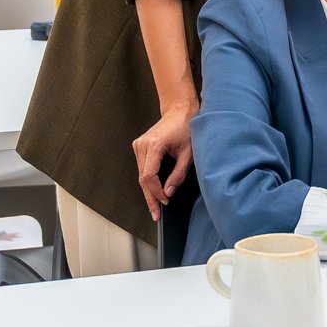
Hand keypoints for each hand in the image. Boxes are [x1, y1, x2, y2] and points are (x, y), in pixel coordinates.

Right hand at [131, 101, 195, 220]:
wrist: (179, 111)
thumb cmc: (186, 128)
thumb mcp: (188, 154)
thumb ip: (178, 175)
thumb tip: (169, 192)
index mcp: (154, 145)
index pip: (150, 176)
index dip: (156, 192)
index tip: (165, 201)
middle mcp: (142, 145)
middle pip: (143, 178)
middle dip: (150, 197)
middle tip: (156, 214)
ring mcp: (138, 145)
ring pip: (141, 175)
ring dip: (148, 191)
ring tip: (155, 207)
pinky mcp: (139, 146)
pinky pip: (142, 168)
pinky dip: (148, 181)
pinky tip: (154, 192)